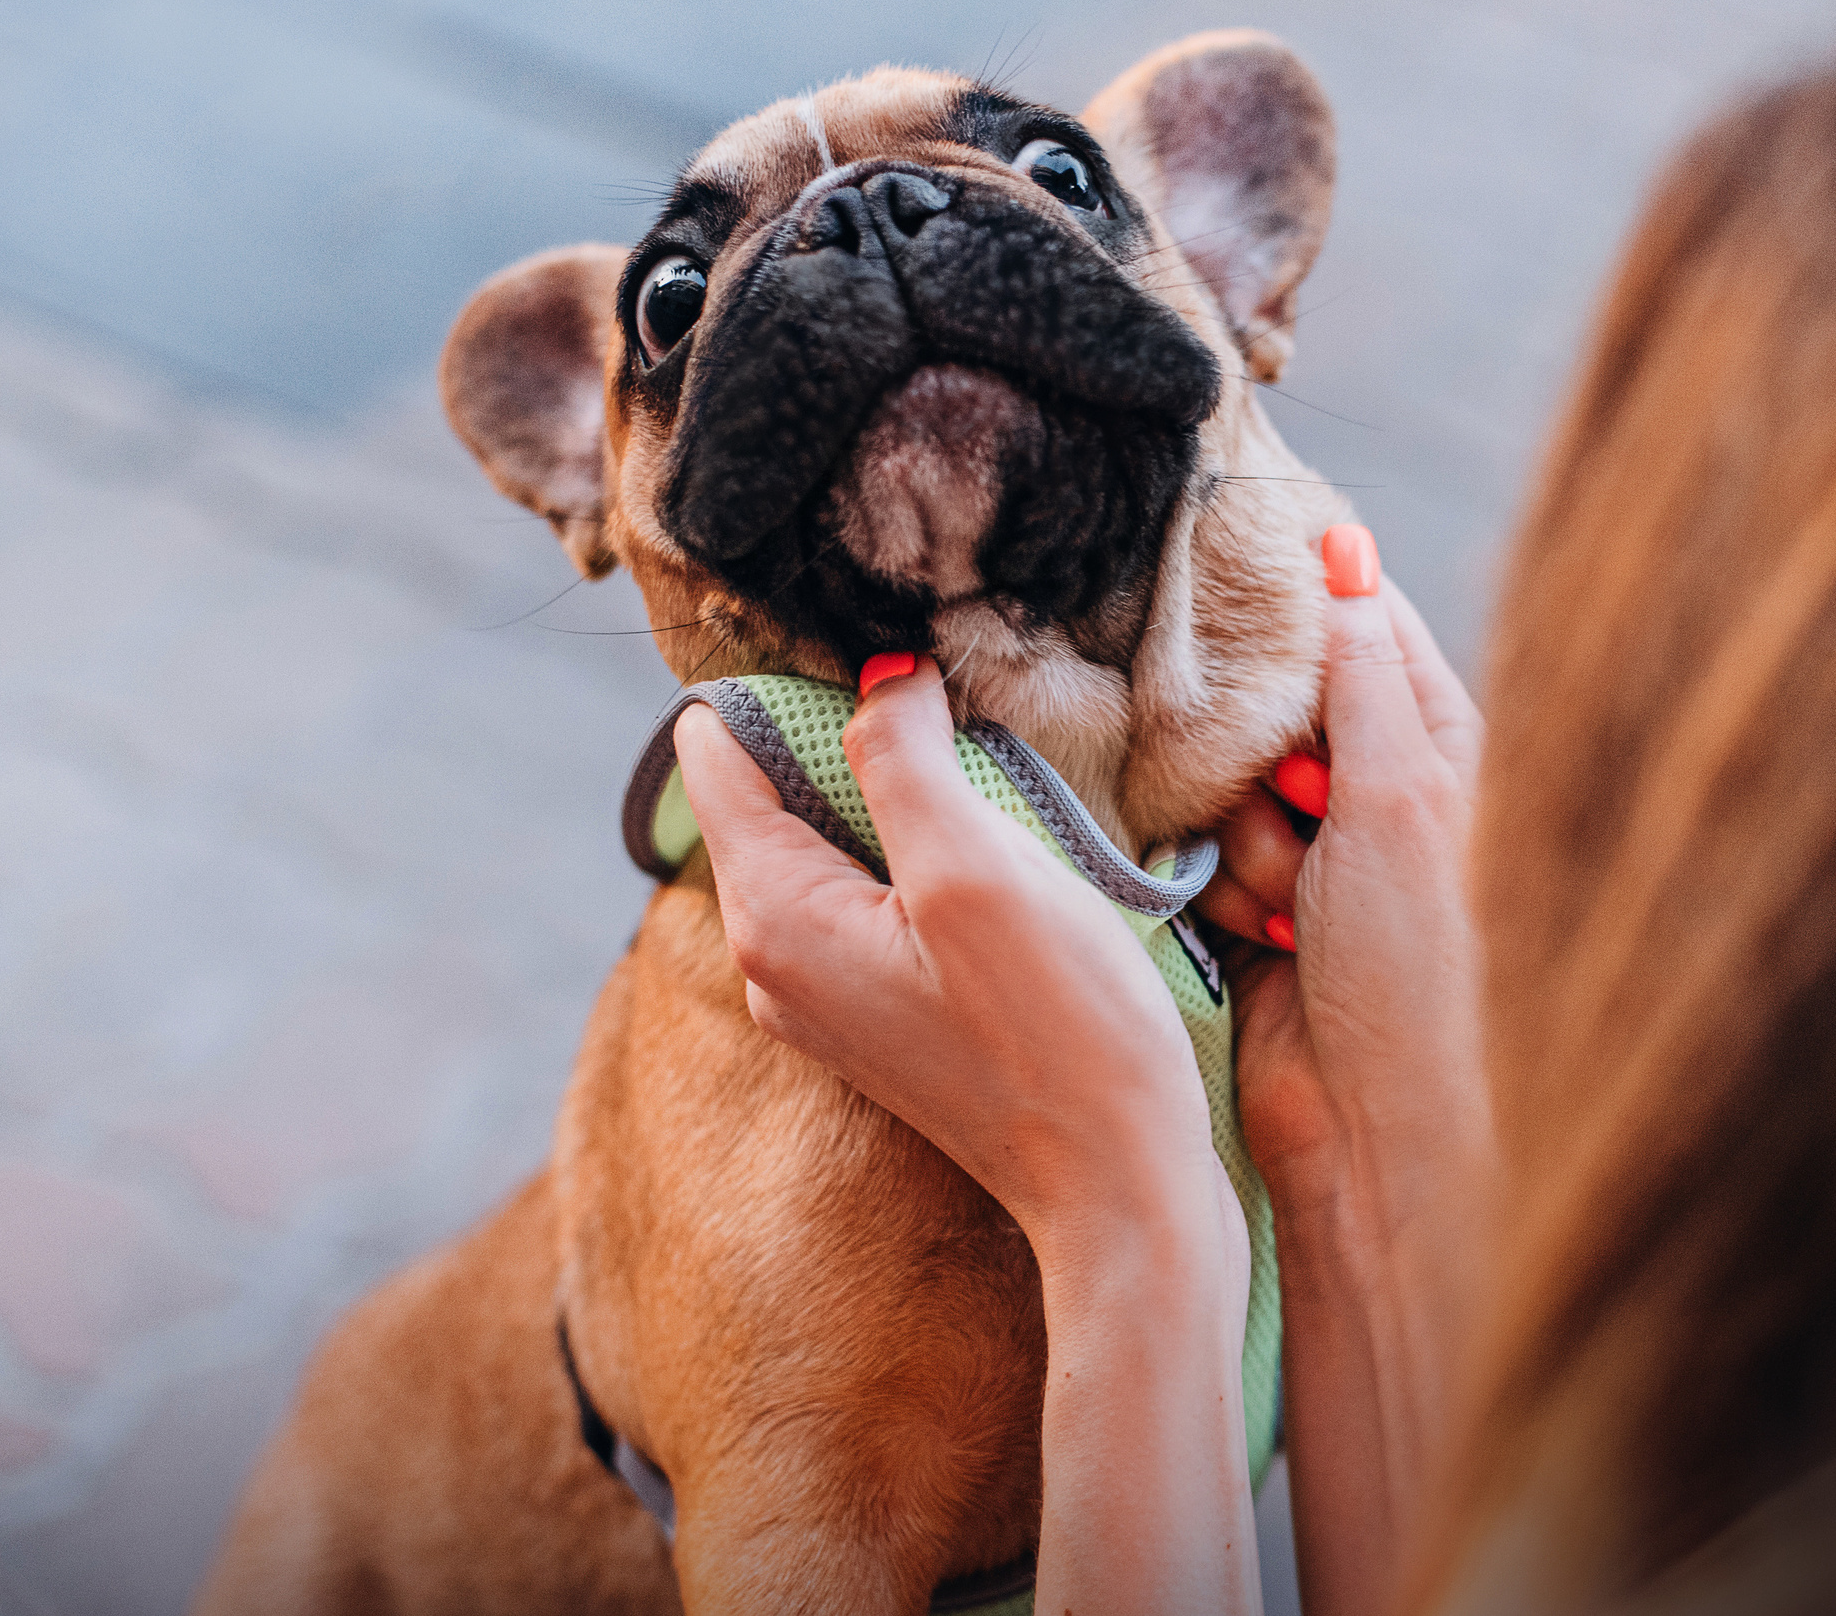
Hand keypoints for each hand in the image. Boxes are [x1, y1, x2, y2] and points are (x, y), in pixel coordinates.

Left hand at [673, 658, 1233, 1255]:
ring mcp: (825, 994)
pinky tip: (988, 839)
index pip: (715, 753)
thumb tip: (876, 674)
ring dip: (888, 789)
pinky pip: (868, 893)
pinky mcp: (882, 1012)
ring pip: (824, 841)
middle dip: (840, 730)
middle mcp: (770, 961)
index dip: (783, 682)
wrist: (1120, 1184)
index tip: (870, 650)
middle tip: (937, 691)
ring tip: (973, 755)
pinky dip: (914, 847)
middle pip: (769, 793)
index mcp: (771, 918)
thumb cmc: (1060, 1031)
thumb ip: (901, 757)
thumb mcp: (976, 867)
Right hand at [1197, 544, 1486, 1210]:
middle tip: (1305, 807)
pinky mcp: (1258, 905)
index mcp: (1441, 745)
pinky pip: (1208, 850)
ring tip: (1296, 908)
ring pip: (1230, 780)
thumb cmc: (1419, 967)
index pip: (1362, 627)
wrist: (1372, 1128)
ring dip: (1250, 840)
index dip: (1302, 609)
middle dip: (1270, 757)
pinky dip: (1227, 889)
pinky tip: (1265, 936)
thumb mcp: (1396, 794)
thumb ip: (1356, 668)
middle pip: (1277, 703)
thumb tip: (1342, 544)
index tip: (1235, 582)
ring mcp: (1317, 849)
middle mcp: (1380, 789)